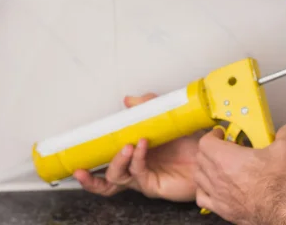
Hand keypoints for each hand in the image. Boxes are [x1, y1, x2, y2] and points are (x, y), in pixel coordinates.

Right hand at [74, 93, 202, 201]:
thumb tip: (128, 100)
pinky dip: (136, 158)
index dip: (90, 160)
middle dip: (90, 177)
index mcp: (134, 154)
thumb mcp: (165, 118)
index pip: (108, 161)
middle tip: (81, 167)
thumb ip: (147, 106)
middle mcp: (136, 169)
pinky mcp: (154, 185)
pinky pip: (138, 173)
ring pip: (117, 179)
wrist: (210, 154)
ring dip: (117, 161)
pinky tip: (140, 146)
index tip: (76, 153)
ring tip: (124, 146)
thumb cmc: (191, 141)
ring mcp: (144, 178)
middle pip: (105, 181)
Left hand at [195, 125, 285, 223]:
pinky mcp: (221, 209)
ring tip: (219, 165)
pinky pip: (202, 197)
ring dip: (206, 168)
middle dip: (210, 149)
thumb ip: (285, 134)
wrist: (280, 214)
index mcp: (226, 158)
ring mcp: (216, 194)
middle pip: (200, 157)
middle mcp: (216, 176)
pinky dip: (204, 190)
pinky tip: (215, 187)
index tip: (222, 134)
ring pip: (199, 176)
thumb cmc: (278, 185)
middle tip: (224, 147)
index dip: (212, 135)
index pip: (205, 141)